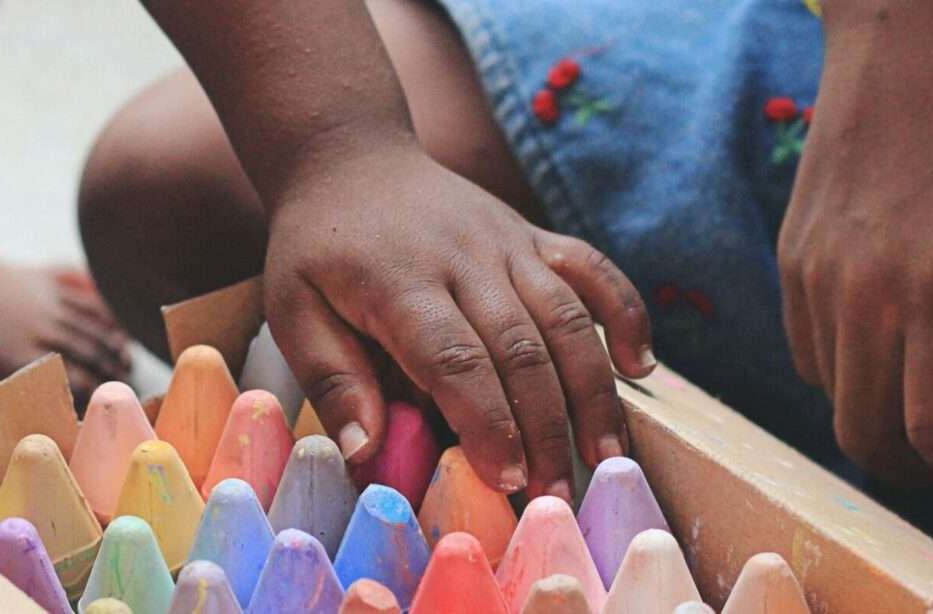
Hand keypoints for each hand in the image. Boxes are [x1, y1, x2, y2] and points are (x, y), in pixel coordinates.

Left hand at [264, 146, 654, 496]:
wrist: (348, 160)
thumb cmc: (316, 249)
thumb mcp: (293, 309)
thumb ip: (332, 377)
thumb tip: (366, 449)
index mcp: (399, 282)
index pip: (455, 359)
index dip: (489, 422)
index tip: (508, 478)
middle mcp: (463, 258)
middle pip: (521, 348)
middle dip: (546, 427)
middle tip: (558, 493)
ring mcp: (505, 242)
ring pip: (565, 317)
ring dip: (592, 390)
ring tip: (606, 455)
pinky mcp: (532, 235)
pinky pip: (592, 270)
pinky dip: (624, 313)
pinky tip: (639, 367)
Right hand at [781, 1, 932, 528]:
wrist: (898, 40)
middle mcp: (859, 292)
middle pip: (866, 432)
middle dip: (917, 472)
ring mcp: (812, 278)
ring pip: (830, 395)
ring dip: (877, 419)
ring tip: (925, 396)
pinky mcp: (790, 261)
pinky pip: (808, 349)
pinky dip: (845, 372)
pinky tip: (886, 340)